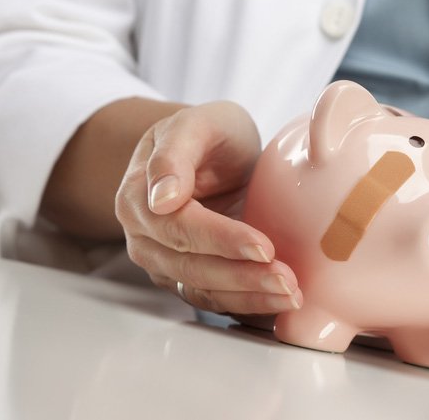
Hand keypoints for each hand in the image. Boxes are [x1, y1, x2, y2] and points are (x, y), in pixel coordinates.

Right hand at [115, 101, 302, 313]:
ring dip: (248, 298)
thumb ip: (175, 153)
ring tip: (290, 296)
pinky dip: (247, 305)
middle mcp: (146, 238)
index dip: (222, 240)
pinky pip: (214, 299)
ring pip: (202, 290)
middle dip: (241, 277)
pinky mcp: (189, 278)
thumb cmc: (208, 134)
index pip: (180, 228)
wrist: (212, 152)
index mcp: (138, 198)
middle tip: (286, 280)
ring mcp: (164, 262)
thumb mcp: (197, 123)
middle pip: (191, 266)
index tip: (262, 246)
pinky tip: (278, 305)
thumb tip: (161, 199)